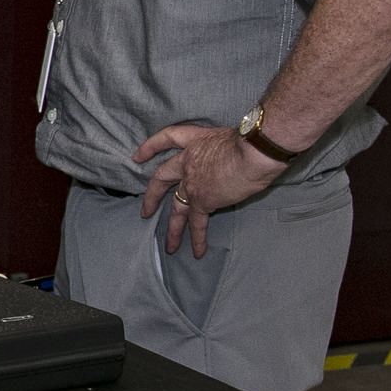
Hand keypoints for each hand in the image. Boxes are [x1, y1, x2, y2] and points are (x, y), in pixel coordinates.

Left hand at [133, 122, 284, 257]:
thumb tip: (232, 161)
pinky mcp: (202, 200)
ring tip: (169, 246)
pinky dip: (197, 239)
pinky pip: (197, 223)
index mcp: (195, 139)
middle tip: (145, 212)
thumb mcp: (230, 138)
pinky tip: (197, 252)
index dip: (150, 147)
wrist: (253, 153)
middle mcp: (188, 161)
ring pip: (176, 208)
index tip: (137, 156)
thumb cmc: (251, 141)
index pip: (167, 138)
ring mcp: (191, 182)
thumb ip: (223, 151)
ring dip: (174, 229)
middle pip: (162, 178)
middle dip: (152, 196)